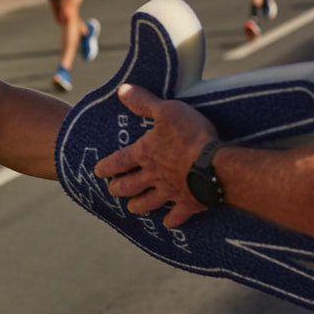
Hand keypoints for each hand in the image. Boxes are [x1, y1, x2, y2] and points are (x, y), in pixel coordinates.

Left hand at [92, 84, 217, 227]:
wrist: (215, 165)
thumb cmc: (191, 135)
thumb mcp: (167, 111)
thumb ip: (144, 102)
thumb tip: (122, 90)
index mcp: (145, 154)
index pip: (119, 161)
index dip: (107, 166)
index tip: (98, 172)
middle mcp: (153, 176)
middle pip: (130, 186)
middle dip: (119, 189)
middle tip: (113, 191)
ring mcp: (171, 192)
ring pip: (149, 203)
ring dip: (139, 205)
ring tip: (132, 208)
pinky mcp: (190, 204)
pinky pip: (178, 215)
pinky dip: (173, 220)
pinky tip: (169, 223)